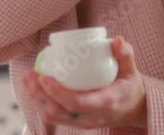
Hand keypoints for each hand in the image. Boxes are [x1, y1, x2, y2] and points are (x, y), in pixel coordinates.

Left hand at [23, 35, 147, 129]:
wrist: (134, 109)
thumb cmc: (130, 87)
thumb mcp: (131, 70)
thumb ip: (126, 54)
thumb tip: (117, 40)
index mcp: (105, 104)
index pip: (76, 103)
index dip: (57, 92)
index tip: (44, 77)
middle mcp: (92, 118)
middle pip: (59, 112)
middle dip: (40, 95)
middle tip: (30, 74)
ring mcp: (83, 123)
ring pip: (54, 117)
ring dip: (37, 100)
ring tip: (28, 80)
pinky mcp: (77, 123)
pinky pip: (55, 118)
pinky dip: (41, 105)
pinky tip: (34, 89)